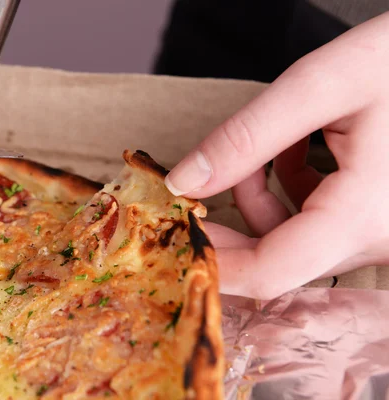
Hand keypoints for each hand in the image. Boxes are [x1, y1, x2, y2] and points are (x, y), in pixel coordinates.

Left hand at [165, 12, 388, 299]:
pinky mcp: (376, 219)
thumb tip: (185, 182)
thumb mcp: (319, 86)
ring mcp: (378, 232)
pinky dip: (290, 193)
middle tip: (196, 190)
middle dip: (229, 226)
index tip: (177, 233)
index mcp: (362, 215)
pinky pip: (316, 224)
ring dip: (258, 201)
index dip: (213, 261)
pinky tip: (290, 152)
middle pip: (277, 260)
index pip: (269, 272)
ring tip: (259, 151)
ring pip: (293, 241)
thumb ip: (246, 138)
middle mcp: (376, 238)